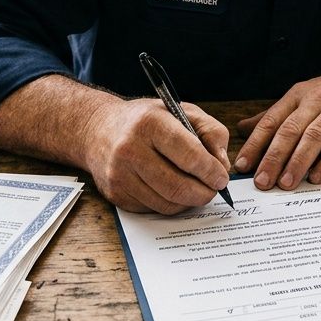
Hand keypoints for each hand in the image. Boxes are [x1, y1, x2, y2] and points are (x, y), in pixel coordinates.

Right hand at [84, 98, 230, 213]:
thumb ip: (210, 132)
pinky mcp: (116, 194)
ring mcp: (120, 174)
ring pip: (167, 203)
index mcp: (150, 123)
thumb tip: (222, 164)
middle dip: (204, 192)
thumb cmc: (146, 120)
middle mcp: (130, 149)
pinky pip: (153, 209)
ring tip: (196, 190)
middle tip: (213, 189)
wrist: (98, 130)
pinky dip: (171, 205)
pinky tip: (173, 191)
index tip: (221, 178)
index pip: (189, 154)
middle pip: (178, 186)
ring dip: (189, 201)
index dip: (211, 171)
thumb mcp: (181, 111)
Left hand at [234, 65, 320, 190]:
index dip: (256, 144)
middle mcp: (316, 100)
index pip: (271, 120)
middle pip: (290, 130)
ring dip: (298, 162)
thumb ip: (275, 116)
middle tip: (262, 181)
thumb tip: (242, 129)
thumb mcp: (304, 98)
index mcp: (298, 95)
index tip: (242, 166)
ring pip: (314, 136)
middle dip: (273, 157)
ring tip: (286, 184)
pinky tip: (317, 177)